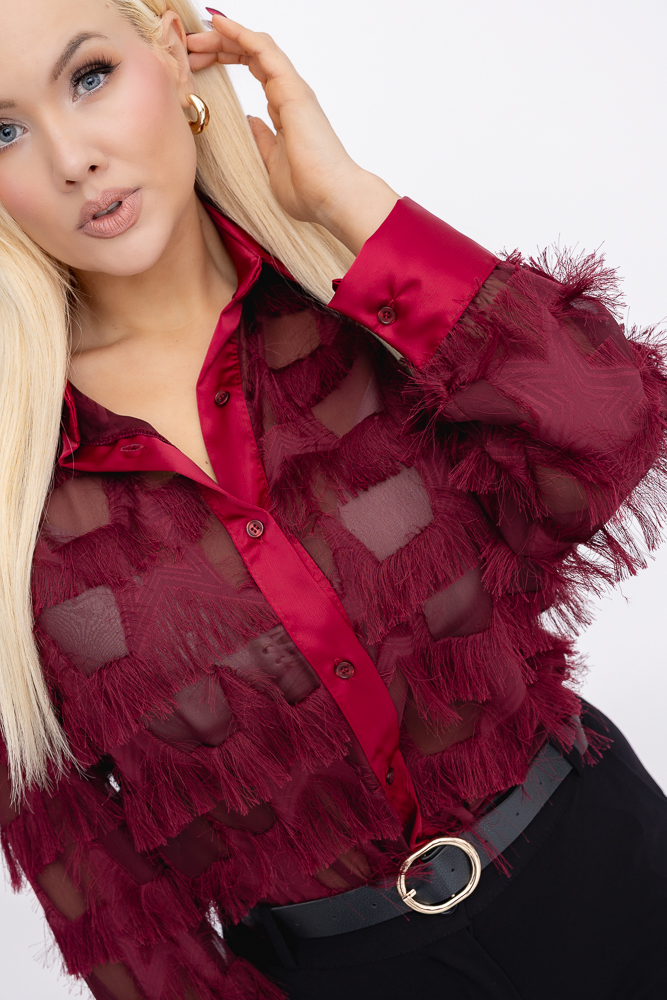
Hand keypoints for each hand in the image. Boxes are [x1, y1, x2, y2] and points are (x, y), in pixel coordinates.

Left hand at [186, 14, 398, 253]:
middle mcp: (289, 94)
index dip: (226, 58)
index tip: (198, 60)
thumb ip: (263, 140)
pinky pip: (265, 51)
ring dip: (225, 37)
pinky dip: (242, 34)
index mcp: (285, 109)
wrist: (332, 198)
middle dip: (219, 45)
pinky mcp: (293, 91)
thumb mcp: (272, 163)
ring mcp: (292, 90)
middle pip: (252, 54)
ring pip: (257, 47)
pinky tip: (220, 25)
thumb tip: (253, 122)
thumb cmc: (309, 190)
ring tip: (196, 33)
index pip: (254, 70)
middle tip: (190, 44)